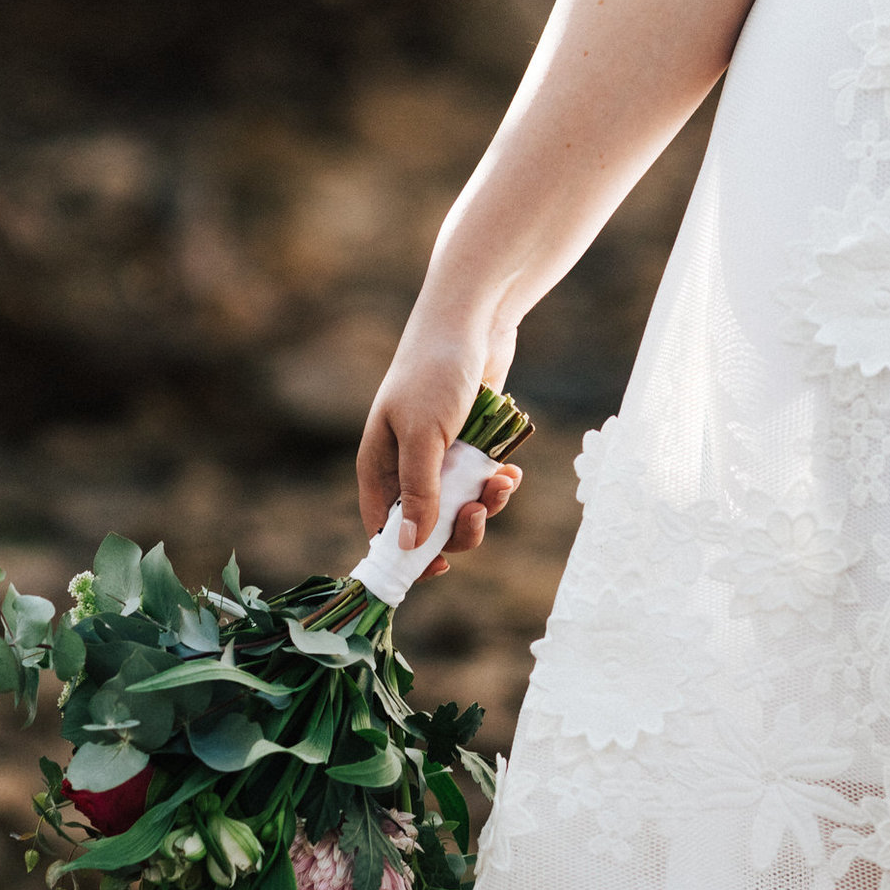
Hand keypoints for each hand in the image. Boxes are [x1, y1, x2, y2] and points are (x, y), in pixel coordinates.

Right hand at [357, 318, 523, 583]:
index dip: (407, 555)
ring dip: (486, 504)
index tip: (439, 568)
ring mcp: (440, 457)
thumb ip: (419, 492)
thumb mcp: (424, 437)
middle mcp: (405, 466)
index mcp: (378, 466)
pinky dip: (498, 484)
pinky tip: (511, 470)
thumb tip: (407, 546)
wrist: (472, 320)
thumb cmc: (435, 373)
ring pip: (462, 506)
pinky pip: (483, 482)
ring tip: (503, 482)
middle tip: (480, 510)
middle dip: (459, 526)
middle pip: (429, 524)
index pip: (383, 528)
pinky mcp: (470, 445)